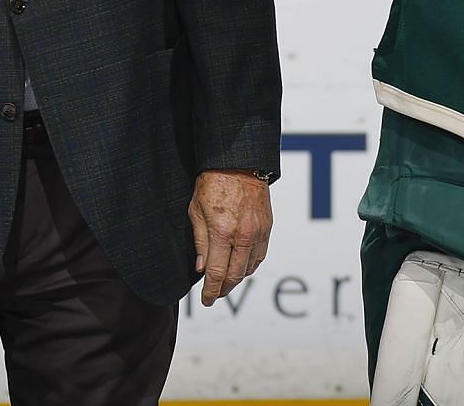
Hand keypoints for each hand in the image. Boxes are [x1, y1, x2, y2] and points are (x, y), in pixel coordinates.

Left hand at [189, 171, 272, 306]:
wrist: (239, 163)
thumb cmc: (212, 184)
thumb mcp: (196, 212)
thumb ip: (200, 242)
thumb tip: (201, 269)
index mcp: (222, 232)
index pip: (216, 273)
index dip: (210, 291)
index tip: (206, 300)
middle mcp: (243, 235)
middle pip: (235, 275)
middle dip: (223, 289)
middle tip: (214, 294)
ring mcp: (258, 231)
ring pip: (250, 268)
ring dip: (237, 278)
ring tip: (226, 281)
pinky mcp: (267, 226)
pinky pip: (260, 255)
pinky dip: (250, 265)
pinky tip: (241, 266)